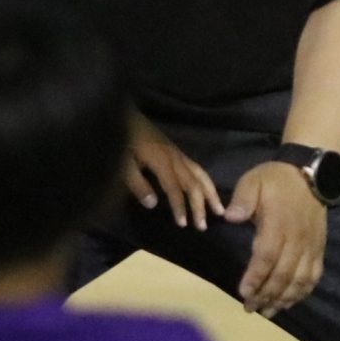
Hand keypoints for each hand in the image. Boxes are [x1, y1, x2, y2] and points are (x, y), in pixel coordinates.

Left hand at [124, 114, 221, 230]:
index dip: (180, 207)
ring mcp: (177, 152)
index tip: (183, 225)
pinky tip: (207, 191)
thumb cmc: (121, 140)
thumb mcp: (123, 163)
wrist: (121, 114)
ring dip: (209, 193)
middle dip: (199, 205)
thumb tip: (154, 204)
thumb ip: (137, 183)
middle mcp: (175, 157)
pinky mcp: (175, 150)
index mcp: (162, 160)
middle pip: (192, 182)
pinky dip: (205, 181)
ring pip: (199, 173)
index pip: (175, 188)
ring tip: (219, 210)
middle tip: (203, 226)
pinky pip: (196, 167)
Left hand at [224, 159, 326, 317]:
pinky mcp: (319, 249)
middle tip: (249, 308)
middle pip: (283, 274)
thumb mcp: (254, 181)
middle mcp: (297, 239)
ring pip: (300, 280)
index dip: (256, 277)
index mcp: (278, 224)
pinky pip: (314, 276)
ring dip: (284, 299)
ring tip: (268, 312)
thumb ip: (243, 199)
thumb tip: (231, 217)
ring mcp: (311, 246)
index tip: (243, 292)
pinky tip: (290, 303)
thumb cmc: (276, 180)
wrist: (311, 175)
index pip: (267, 256)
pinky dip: (302, 293)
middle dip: (266, 295)